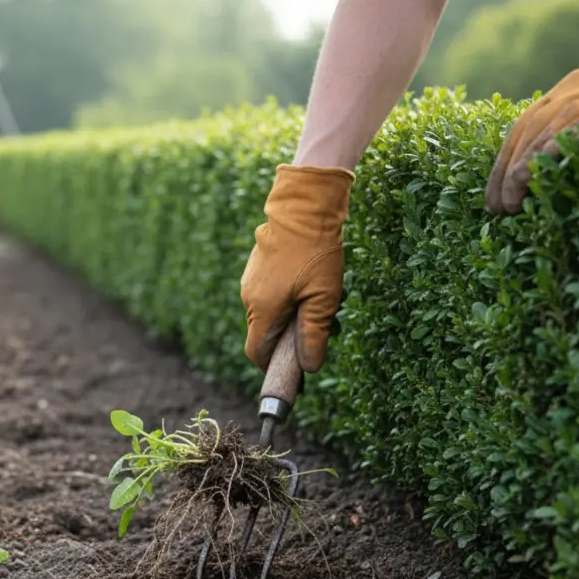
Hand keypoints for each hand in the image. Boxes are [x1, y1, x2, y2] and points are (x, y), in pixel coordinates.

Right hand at [240, 164, 354, 372]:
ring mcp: (252, 280)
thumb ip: (314, 335)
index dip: (273, 366)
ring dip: (297, 314)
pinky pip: (273, 293)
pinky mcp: (259, 267)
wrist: (305, 205)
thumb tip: (309, 367)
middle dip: (294, 337)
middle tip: (328, 327)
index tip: (295, 372)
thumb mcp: (323, 299)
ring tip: (328, 300)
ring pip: (272, 312)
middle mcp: (250, 297)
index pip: (256, 352)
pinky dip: (292, 296)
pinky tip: (315, 282)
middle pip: (267, 332)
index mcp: (262, 309)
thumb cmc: (315, 252)